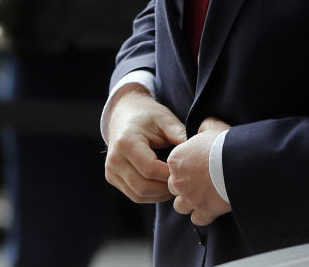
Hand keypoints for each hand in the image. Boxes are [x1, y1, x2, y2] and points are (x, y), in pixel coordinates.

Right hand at [104, 86, 186, 203]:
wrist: (123, 113)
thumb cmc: (147, 115)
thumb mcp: (165, 119)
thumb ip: (180, 135)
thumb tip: (197, 152)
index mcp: (126, 142)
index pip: (150, 169)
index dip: (169, 174)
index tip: (185, 171)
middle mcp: (114, 159)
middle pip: (143, 187)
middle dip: (166, 189)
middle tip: (183, 182)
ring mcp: (111, 170)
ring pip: (138, 195)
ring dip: (159, 195)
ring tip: (174, 185)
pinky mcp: (112, 177)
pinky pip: (134, 195)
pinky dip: (151, 195)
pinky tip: (163, 186)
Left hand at [166, 116, 231, 225]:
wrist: (240, 162)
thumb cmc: (225, 143)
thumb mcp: (212, 126)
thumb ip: (202, 127)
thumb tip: (201, 128)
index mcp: (176, 159)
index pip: (172, 168)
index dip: (184, 168)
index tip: (196, 167)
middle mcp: (178, 180)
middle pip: (173, 187)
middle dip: (184, 186)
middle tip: (200, 182)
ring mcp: (190, 197)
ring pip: (180, 206)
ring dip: (189, 202)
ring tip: (203, 197)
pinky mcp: (203, 211)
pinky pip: (197, 219)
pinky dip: (203, 215)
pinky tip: (211, 208)